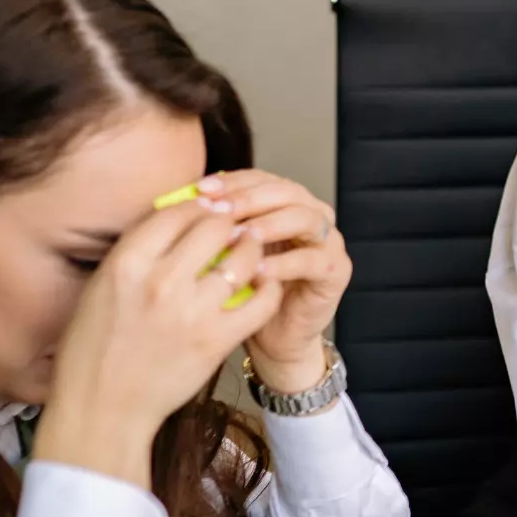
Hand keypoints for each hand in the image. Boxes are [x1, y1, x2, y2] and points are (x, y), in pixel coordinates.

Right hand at [37, 196, 283, 485]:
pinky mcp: (217, 340)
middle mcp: (160, 281)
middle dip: (229, 222)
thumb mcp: (100, 288)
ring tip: (250, 252)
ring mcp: (192, 311)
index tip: (208, 209)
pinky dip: (268, 287)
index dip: (198, 206)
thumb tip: (174, 218)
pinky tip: (262, 285)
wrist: (102, 409)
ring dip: (251, 250)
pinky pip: (262, 300)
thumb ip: (136, 253)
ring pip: (244, 257)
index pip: (176, 211)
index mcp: (125, 263)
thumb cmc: (94, 349)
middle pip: (216, 225)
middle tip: (234, 228)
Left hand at [200, 171, 351, 394]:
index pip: (260, 178)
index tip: (201, 191)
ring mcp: (328, 241)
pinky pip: (313, 260)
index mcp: (285, 204)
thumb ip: (213, 226)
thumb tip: (179, 201)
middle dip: (250, 199)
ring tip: (240, 237)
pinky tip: (257, 271)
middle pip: (286, 191)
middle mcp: (311, 215)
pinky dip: (284, 263)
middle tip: (221, 211)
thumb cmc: (245, 294)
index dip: (232, 181)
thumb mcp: (225, 254)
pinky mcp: (337, 271)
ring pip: (305, 218)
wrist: (273, 338)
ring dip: (270, 224)